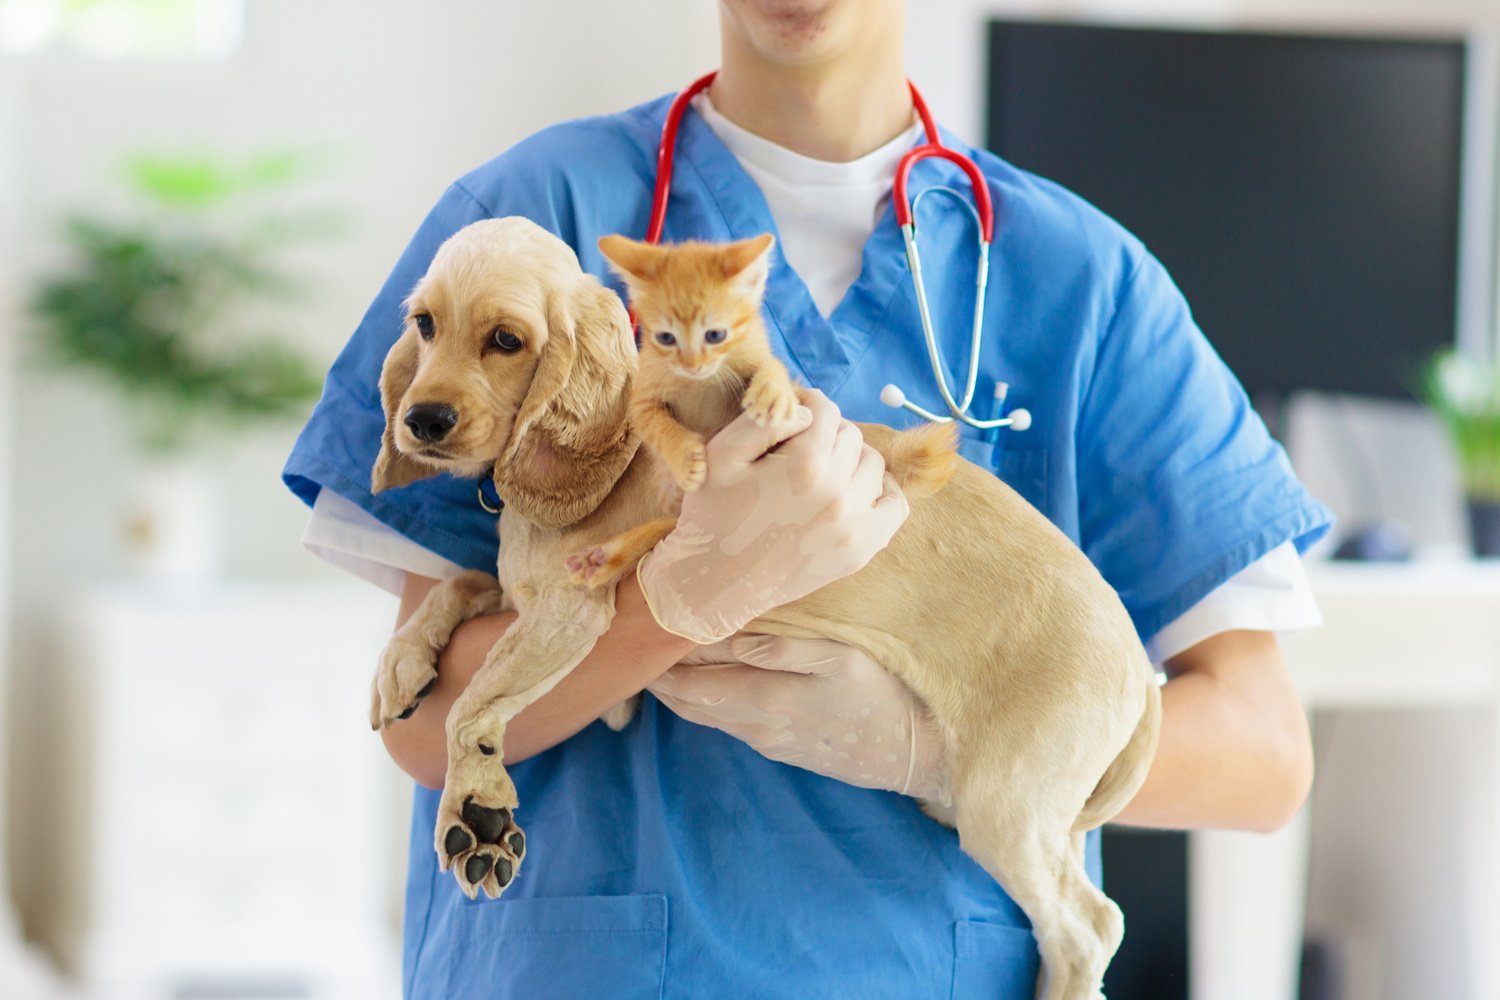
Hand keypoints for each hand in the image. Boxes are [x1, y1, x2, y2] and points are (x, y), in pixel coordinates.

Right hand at [637, 390, 908, 643]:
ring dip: (851, 459)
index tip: (792, 416)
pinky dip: (880, 491)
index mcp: (804, 465)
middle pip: (850, 436)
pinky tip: (853, 492)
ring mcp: (854, 525)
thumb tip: (806, 409)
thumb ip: (764, 420)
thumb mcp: (720, 456)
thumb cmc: (712, 515)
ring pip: (873, 465)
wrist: (716, 584)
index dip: (807, 404)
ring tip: (822, 470)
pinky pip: (894, 505)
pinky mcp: (861, 550)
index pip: (826, 410)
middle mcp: (838, 494)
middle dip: (826, 434)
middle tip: (800, 447)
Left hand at [648, 634, 951, 803]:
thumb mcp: (837, 659)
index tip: (641, 630)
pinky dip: (702, 702)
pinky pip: (725, 723)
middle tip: (635, 647)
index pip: (693, 679)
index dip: (663, 658)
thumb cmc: (878, 696)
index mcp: (764, 698)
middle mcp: (754, 725)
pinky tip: (702, 684)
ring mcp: (764, 740)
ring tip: (658, 662)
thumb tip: (728, 637)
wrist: (909, 753)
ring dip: (677, 692)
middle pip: (688, 703)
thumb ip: (779, 648)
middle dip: (659, 678)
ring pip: (703, 716)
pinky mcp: (777, 748)